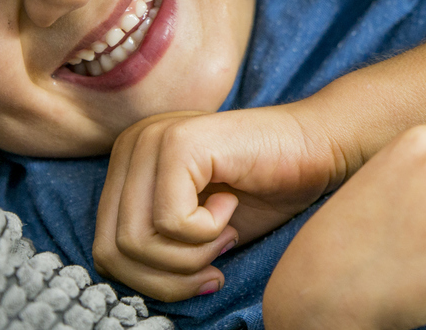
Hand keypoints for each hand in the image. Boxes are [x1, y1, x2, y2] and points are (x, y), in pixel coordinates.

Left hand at [93, 105, 346, 299]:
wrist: (319, 146)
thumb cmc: (265, 189)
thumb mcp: (194, 231)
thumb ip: (153, 249)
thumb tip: (127, 287)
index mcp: (127, 165)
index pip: (105, 251)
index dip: (153, 282)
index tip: (204, 275)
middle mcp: (131, 145)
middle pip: (113, 251)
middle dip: (170, 277)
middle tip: (216, 262)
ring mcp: (152, 139)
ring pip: (138, 241)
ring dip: (192, 256)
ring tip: (225, 232)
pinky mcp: (179, 143)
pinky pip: (171, 222)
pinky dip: (208, 232)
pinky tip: (232, 203)